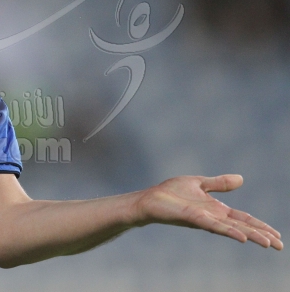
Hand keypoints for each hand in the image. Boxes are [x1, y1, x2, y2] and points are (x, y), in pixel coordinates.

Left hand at [135, 174, 281, 249]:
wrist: (149, 200)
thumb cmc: (170, 193)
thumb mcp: (199, 184)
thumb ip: (219, 183)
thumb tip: (242, 179)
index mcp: (216, 209)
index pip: (243, 219)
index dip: (260, 226)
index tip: (277, 235)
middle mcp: (212, 217)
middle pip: (242, 227)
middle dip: (261, 235)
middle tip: (280, 245)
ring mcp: (204, 219)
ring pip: (232, 229)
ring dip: (250, 236)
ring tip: (269, 243)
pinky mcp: (193, 218)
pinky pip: (213, 226)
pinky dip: (228, 231)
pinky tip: (242, 237)